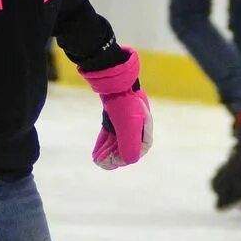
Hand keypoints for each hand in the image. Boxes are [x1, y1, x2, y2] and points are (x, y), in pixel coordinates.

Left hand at [81, 49, 151, 168]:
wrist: (112, 79)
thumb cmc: (123, 101)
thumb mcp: (128, 125)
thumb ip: (129, 144)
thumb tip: (127, 161)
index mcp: (145, 128)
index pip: (137, 151)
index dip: (124, 158)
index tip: (111, 160)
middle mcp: (137, 126)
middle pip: (125, 147)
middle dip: (112, 156)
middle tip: (99, 161)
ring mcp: (125, 121)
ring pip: (116, 142)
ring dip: (107, 152)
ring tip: (96, 158)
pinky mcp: (115, 117)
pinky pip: (110, 135)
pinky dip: (104, 144)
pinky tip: (95, 153)